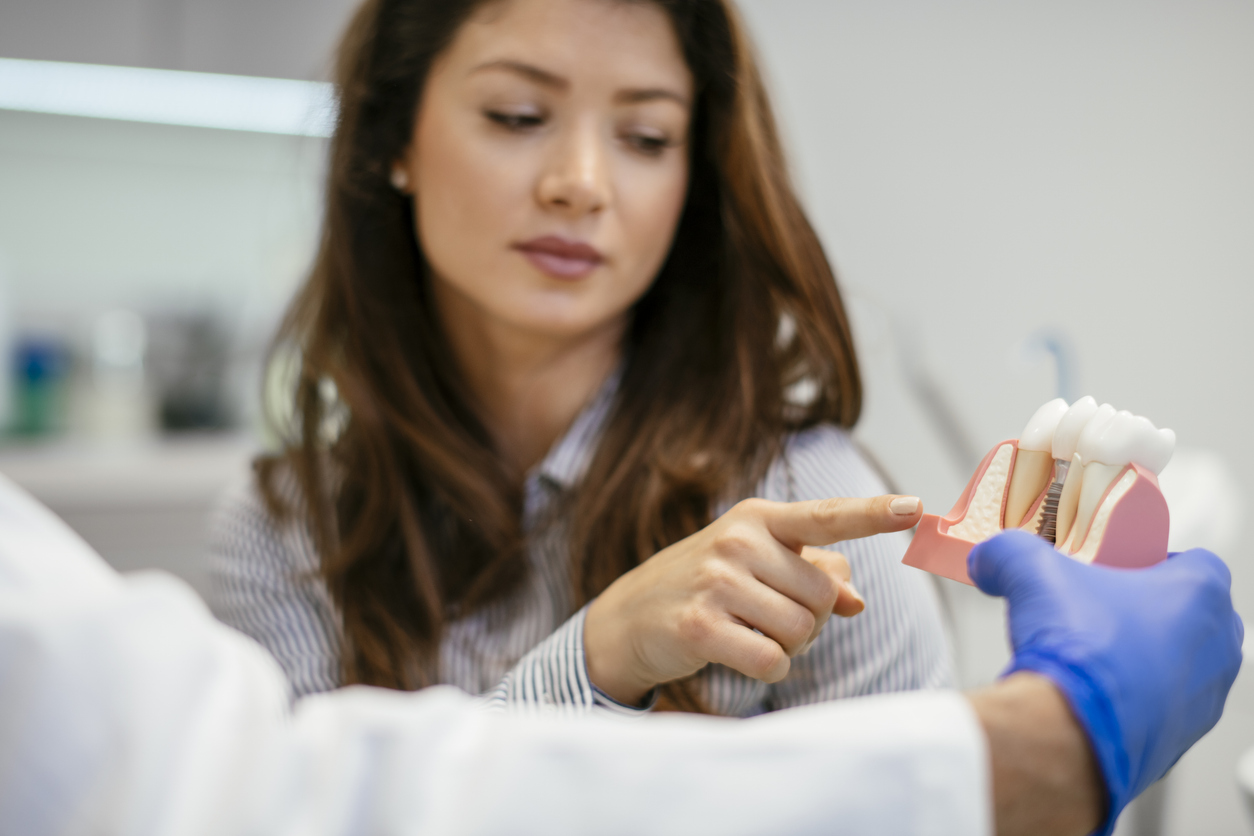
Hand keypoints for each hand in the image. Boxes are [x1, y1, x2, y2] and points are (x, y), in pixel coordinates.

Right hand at [584, 495, 922, 704]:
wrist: (630, 616)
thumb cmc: (709, 586)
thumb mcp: (758, 565)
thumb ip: (814, 574)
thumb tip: (855, 600)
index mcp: (759, 518)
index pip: (826, 517)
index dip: (872, 514)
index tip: (914, 507)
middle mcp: (738, 540)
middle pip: (822, 597)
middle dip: (808, 620)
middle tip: (766, 618)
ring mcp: (717, 581)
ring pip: (801, 631)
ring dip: (788, 648)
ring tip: (750, 633)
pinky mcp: (702, 625)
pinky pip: (772, 661)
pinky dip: (768, 669)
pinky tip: (739, 654)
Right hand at [969, 530, 1243, 834]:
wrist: (1072, 731)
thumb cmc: (1077, 650)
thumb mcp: (1029, 570)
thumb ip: (1007, 552)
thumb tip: (988, 562)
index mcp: (1200, 595)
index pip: (1194, 562)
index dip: (1151, 561)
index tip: (1114, 569)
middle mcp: (1217, 647)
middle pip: (1188, 614)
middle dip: (1146, 610)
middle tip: (1097, 608)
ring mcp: (1205, 699)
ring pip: (1178, 664)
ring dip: (1141, 657)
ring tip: (1090, 654)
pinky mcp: (1182, 739)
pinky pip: (1160, 708)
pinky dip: (1131, 700)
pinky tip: (1090, 694)